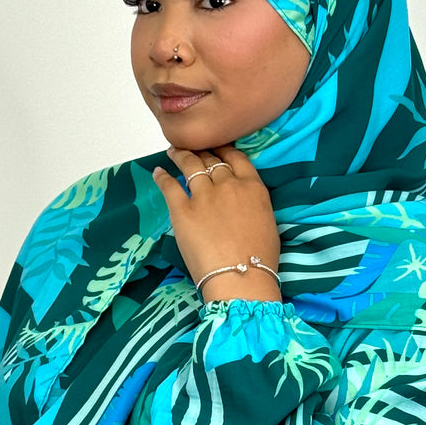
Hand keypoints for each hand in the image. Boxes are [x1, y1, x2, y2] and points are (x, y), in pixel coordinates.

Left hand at [152, 144, 282, 302]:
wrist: (241, 278)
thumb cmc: (260, 259)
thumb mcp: (267, 222)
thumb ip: (253, 203)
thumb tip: (243, 202)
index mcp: (252, 188)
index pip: (236, 158)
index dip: (224, 149)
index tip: (216, 147)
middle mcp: (228, 185)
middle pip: (211, 159)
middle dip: (201, 151)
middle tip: (193, 148)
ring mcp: (204, 196)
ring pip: (190, 165)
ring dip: (181, 156)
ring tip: (173, 152)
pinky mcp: (182, 210)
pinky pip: (169, 186)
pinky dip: (162, 177)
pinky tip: (158, 172)